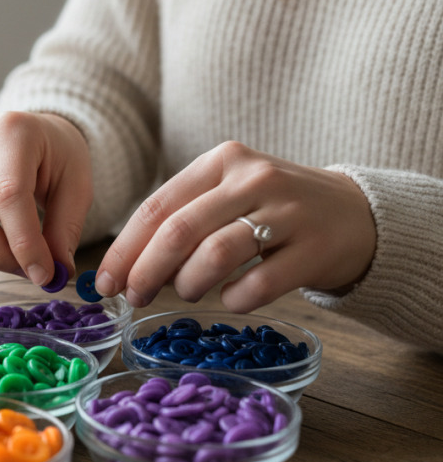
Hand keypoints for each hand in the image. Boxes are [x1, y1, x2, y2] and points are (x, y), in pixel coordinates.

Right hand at [0, 111, 92, 285]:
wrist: (34, 137)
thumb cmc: (57, 159)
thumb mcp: (77, 187)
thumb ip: (64, 230)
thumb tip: (52, 274)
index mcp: (13, 132)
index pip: (9, 194)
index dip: (24, 242)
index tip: (43, 274)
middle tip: (25, 270)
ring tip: (3, 261)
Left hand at [93, 141, 376, 310]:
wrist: (356, 215)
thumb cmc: (273, 210)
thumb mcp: (227, 196)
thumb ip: (181, 221)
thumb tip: (124, 270)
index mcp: (222, 161)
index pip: (157, 206)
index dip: (125, 249)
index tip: (105, 282)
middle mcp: (253, 178)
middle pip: (180, 230)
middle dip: (146, 270)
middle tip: (133, 298)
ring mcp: (287, 212)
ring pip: (215, 254)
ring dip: (188, 284)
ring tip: (186, 293)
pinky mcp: (314, 249)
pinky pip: (259, 283)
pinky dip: (234, 299)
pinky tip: (231, 299)